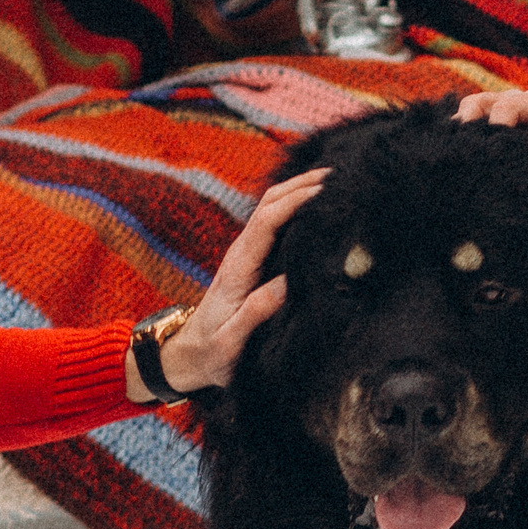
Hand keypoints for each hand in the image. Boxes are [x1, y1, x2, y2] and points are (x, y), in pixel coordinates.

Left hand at [141, 166, 330, 399]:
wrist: (188, 355)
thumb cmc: (212, 353)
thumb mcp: (231, 341)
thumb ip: (256, 312)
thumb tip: (287, 283)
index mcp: (239, 268)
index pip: (267, 221)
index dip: (296, 201)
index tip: (326, 191)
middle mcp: (241, 253)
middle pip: (270, 203)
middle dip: (302, 184)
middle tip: (340, 173)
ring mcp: (246, 254)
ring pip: (272, 208)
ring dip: (299, 190)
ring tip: (334, 180)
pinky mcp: (252, 260)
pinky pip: (274, 223)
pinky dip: (295, 206)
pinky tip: (317, 205)